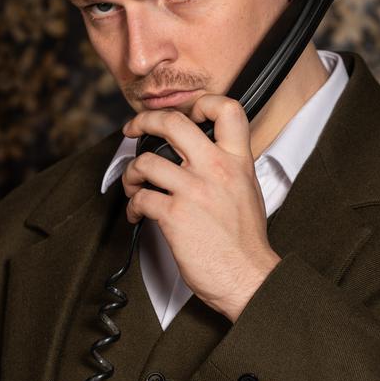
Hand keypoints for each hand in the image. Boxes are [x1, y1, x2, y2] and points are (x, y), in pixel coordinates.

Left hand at [121, 96, 280, 321]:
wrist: (248, 276)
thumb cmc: (245, 242)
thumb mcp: (248, 190)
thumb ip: (229, 167)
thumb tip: (206, 156)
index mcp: (238, 161)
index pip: (226, 109)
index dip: (200, 104)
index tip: (184, 114)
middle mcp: (216, 169)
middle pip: (172, 123)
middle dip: (144, 121)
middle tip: (134, 128)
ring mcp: (194, 191)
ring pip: (146, 162)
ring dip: (131, 173)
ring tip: (134, 184)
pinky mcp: (174, 215)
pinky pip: (141, 198)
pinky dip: (133, 205)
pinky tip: (138, 214)